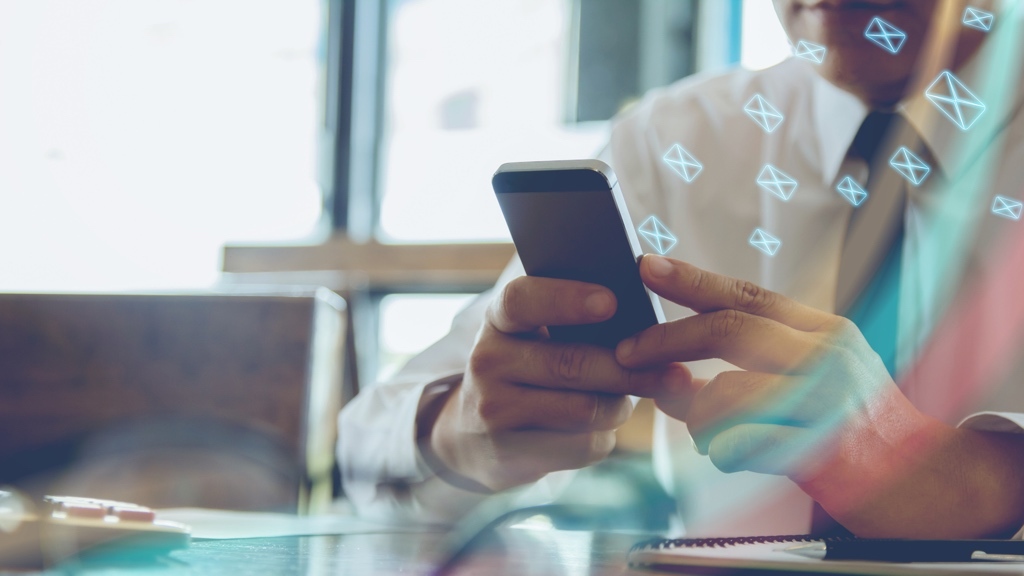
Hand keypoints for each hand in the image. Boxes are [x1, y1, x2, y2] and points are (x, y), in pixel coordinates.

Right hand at [425, 276, 691, 491]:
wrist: (473, 434)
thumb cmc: (528, 368)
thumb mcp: (533, 335)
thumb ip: (574, 324)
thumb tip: (646, 331)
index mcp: (499, 320)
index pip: (523, 300)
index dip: (566, 299)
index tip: (610, 301)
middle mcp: (487, 360)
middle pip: (570, 363)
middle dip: (629, 369)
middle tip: (673, 371)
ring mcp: (493, 409)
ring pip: (583, 409)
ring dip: (619, 406)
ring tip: (627, 399)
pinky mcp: (509, 453)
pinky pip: (579, 445)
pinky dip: (602, 437)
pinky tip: (598, 427)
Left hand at [616, 255, 1023, 537]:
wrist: (924, 481)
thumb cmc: (854, 427)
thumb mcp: (810, 379)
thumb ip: (742, 369)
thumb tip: (664, 373)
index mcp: (823, 331)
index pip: (747, 296)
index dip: (691, 279)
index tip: (644, 264)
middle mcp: (827, 358)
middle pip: (729, 329)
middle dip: (666, 339)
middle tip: (627, 353)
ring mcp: (826, 404)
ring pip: (725, 393)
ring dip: (695, 415)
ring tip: (705, 432)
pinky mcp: (820, 453)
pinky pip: (737, 446)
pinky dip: (717, 452)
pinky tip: (728, 455)